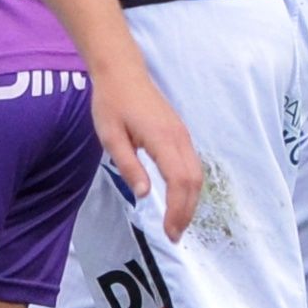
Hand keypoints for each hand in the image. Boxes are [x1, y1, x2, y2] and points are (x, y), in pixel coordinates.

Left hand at [90, 61, 202, 240]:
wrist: (122, 72)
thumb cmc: (112, 103)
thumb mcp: (111, 137)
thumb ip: (129, 165)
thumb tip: (145, 194)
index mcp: (162, 138)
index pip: (179, 180)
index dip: (178, 209)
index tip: (169, 231)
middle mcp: (179, 137)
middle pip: (193, 181)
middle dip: (187, 211)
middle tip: (173, 235)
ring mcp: (183, 135)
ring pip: (196, 174)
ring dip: (190, 201)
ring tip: (177, 223)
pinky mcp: (180, 134)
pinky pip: (192, 165)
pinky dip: (189, 187)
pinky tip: (179, 199)